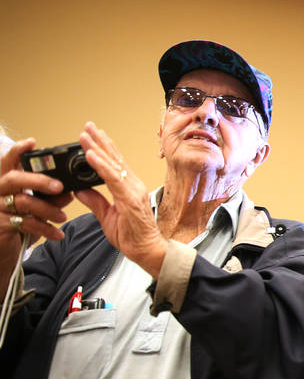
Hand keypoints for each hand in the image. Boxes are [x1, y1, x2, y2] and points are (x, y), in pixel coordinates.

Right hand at [0, 139, 74, 279]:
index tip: (33, 142)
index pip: (8, 161)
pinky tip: (57, 233)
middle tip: (60, 186)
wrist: (5, 250)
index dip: (19, 151)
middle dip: (39, 180)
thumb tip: (70, 192)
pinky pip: (25, 223)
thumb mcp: (37, 207)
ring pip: (23, 202)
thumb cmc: (20, 222)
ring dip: (48, 209)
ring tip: (63, 217)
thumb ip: (52, 197)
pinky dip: (45, 228)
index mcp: (6, 181)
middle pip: (14, 179)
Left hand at [74, 123, 167, 276]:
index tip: (91, 138)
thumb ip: (95, 202)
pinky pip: (112, 179)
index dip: (103, 150)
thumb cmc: (133, 237)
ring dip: (98, 148)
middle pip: (114, 159)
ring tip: (86, 135)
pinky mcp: (130, 199)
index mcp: (128, 189)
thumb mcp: (107, 217)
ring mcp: (133, 191)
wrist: (148, 251)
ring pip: (113, 165)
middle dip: (100, 141)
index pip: (114, 165)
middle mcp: (132, 186)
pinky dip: (101, 166)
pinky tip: (91, 155)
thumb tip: (80, 190)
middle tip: (88, 126)